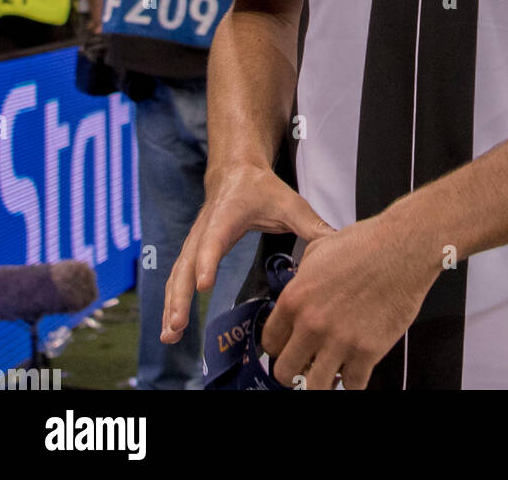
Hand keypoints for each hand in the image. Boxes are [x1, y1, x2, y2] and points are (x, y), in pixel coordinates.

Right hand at [161, 163, 334, 343]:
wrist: (235, 171)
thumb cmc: (262, 188)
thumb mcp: (289, 203)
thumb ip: (311, 225)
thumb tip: (336, 245)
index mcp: (226, 216)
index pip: (213, 241)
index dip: (207, 262)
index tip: (203, 285)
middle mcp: (204, 230)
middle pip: (186, 264)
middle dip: (180, 296)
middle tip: (178, 325)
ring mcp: (194, 242)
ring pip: (177, 275)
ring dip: (172, 305)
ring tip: (170, 335)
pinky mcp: (191, 252)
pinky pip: (177, 279)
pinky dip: (172, 303)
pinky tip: (172, 330)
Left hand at [260, 211, 439, 390]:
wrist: (403, 247)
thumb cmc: (366, 243)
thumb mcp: (319, 248)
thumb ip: (302, 277)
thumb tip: (300, 293)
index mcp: (295, 299)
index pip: (270, 342)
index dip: (280, 347)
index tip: (290, 348)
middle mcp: (312, 324)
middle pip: (284, 372)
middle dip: (295, 371)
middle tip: (307, 364)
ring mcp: (339, 341)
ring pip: (314, 388)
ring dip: (320, 383)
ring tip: (330, 371)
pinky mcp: (367, 352)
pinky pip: (352, 386)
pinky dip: (353, 382)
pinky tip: (356, 369)